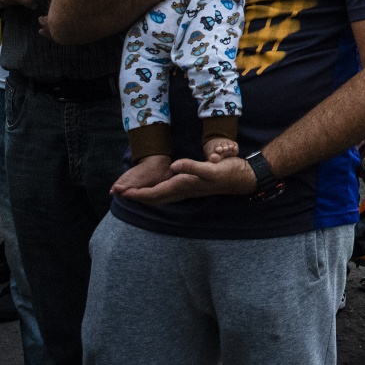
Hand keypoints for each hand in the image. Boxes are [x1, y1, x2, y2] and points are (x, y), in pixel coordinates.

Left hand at [115, 153, 257, 203]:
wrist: (244, 177)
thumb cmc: (228, 172)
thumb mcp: (211, 168)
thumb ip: (192, 167)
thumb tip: (174, 166)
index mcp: (184, 186)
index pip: (154, 193)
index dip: (137, 193)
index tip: (122, 192)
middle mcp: (183, 190)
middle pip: (154, 198)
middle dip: (136, 197)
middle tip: (120, 193)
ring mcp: (188, 190)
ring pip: (161, 196)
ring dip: (145, 196)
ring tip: (133, 193)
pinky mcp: (192, 186)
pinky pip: (168, 193)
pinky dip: (157, 192)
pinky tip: (158, 189)